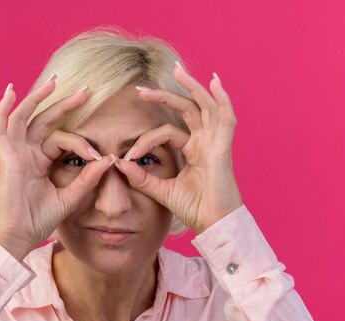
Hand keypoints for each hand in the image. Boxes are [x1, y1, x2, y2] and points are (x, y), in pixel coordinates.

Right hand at [0, 77, 116, 260]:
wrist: (19, 237)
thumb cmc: (39, 220)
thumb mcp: (70, 196)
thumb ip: (87, 178)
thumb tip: (108, 158)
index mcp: (40, 161)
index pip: (62, 139)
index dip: (81, 144)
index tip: (98, 157)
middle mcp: (26, 153)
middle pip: (44, 120)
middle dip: (64, 104)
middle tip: (86, 91)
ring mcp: (14, 153)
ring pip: (23, 117)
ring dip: (37, 98)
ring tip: (54, 82)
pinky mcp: (5, 157)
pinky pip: (0, 128)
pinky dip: (2, 109)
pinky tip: (10, 92)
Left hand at [114, 65, 242, 233]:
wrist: (213, 225)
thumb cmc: (194, 210)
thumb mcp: (162, 191)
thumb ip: (142, 178)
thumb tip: (119, 164)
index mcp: (193, 151)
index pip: (166, 132)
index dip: (144, 141)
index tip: (126, 156)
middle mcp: (205, 142)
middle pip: (187, 109)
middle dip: (165, 96)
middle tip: (141, 89)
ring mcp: (215, 143)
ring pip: (205, 106)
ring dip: (191, 87)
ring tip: (177, 70)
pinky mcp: (223, 148)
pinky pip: (226, 118)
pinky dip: (223, 98)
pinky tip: (215, 81)